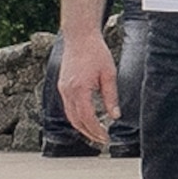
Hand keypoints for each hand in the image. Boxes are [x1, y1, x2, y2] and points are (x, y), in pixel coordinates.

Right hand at [54, 25, 118, 145]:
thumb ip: (111, 97)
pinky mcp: (62, 86)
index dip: (96, 131)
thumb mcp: (109, 74)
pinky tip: (86, 119)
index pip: (87, 118)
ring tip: (95, 133)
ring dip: (81, 127)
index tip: (106, 138)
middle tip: (102, 140)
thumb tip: (115, 116)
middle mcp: (67, 91)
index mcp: (79, 89)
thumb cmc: (96, 53)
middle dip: (89, 133)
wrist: (79, 38)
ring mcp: (62, 89)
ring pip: (70, 115)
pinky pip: (67, 107)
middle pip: (76, 120)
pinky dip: (76, 116)